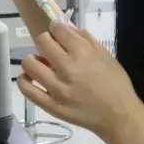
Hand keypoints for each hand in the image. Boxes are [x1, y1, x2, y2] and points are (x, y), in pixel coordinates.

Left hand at [18, 22, 143, 143]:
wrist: (119, 116)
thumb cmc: (116, 84)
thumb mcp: (107, 56)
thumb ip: (86, 40)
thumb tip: (67, 27)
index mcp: (83, 53)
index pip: (58, 30)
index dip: (57, 28)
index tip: (58, 33)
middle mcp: (67, 68)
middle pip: (42, 42)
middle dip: (46, 41)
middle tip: (51, 49)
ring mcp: (56, 88)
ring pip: (29, 64)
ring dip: (33, 59)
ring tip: (41, 64)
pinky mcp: (50, 105)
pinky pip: (27, 89)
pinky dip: (24, 80)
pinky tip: (31, 78)